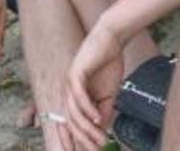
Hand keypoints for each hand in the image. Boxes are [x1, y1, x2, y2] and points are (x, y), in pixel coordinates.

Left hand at [64, 24, 123, 150]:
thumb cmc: (108, 64)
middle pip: (70, 122)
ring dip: (87, 128)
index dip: (74, 141)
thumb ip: (103, 112)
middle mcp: (67, 92)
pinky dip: (88, 110)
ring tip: (100, 139)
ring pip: (73, 113)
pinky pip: (79, 97)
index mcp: (74, 97)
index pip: (70, 124)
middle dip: (83, 139)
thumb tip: (101, 131)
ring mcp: (69, 83)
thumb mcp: (108, 95)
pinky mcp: (75, 74)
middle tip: (97, 150)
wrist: (111, 40)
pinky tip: (98, 119)